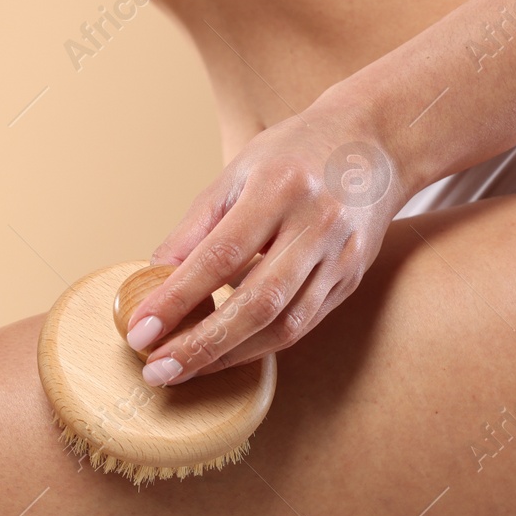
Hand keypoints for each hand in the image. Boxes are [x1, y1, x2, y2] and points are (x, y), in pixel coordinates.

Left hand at [123, 100, 405, 384]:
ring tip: (184, 371)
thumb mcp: (238, 172)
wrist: (374, 143)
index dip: (177, 298)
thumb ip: (196, 227)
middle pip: (258, 302)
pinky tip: (225, 354)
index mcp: (280, 188)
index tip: (140, 330)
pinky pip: (303, 325)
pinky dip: (260, 345)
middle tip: (157, 370)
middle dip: (202, 344)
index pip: (221, 255)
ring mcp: (340, 257)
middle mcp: (317, 224)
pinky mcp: (351, 279)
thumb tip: (152, 279)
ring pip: (285, 324)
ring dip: (230, 356)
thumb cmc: (294, 154)